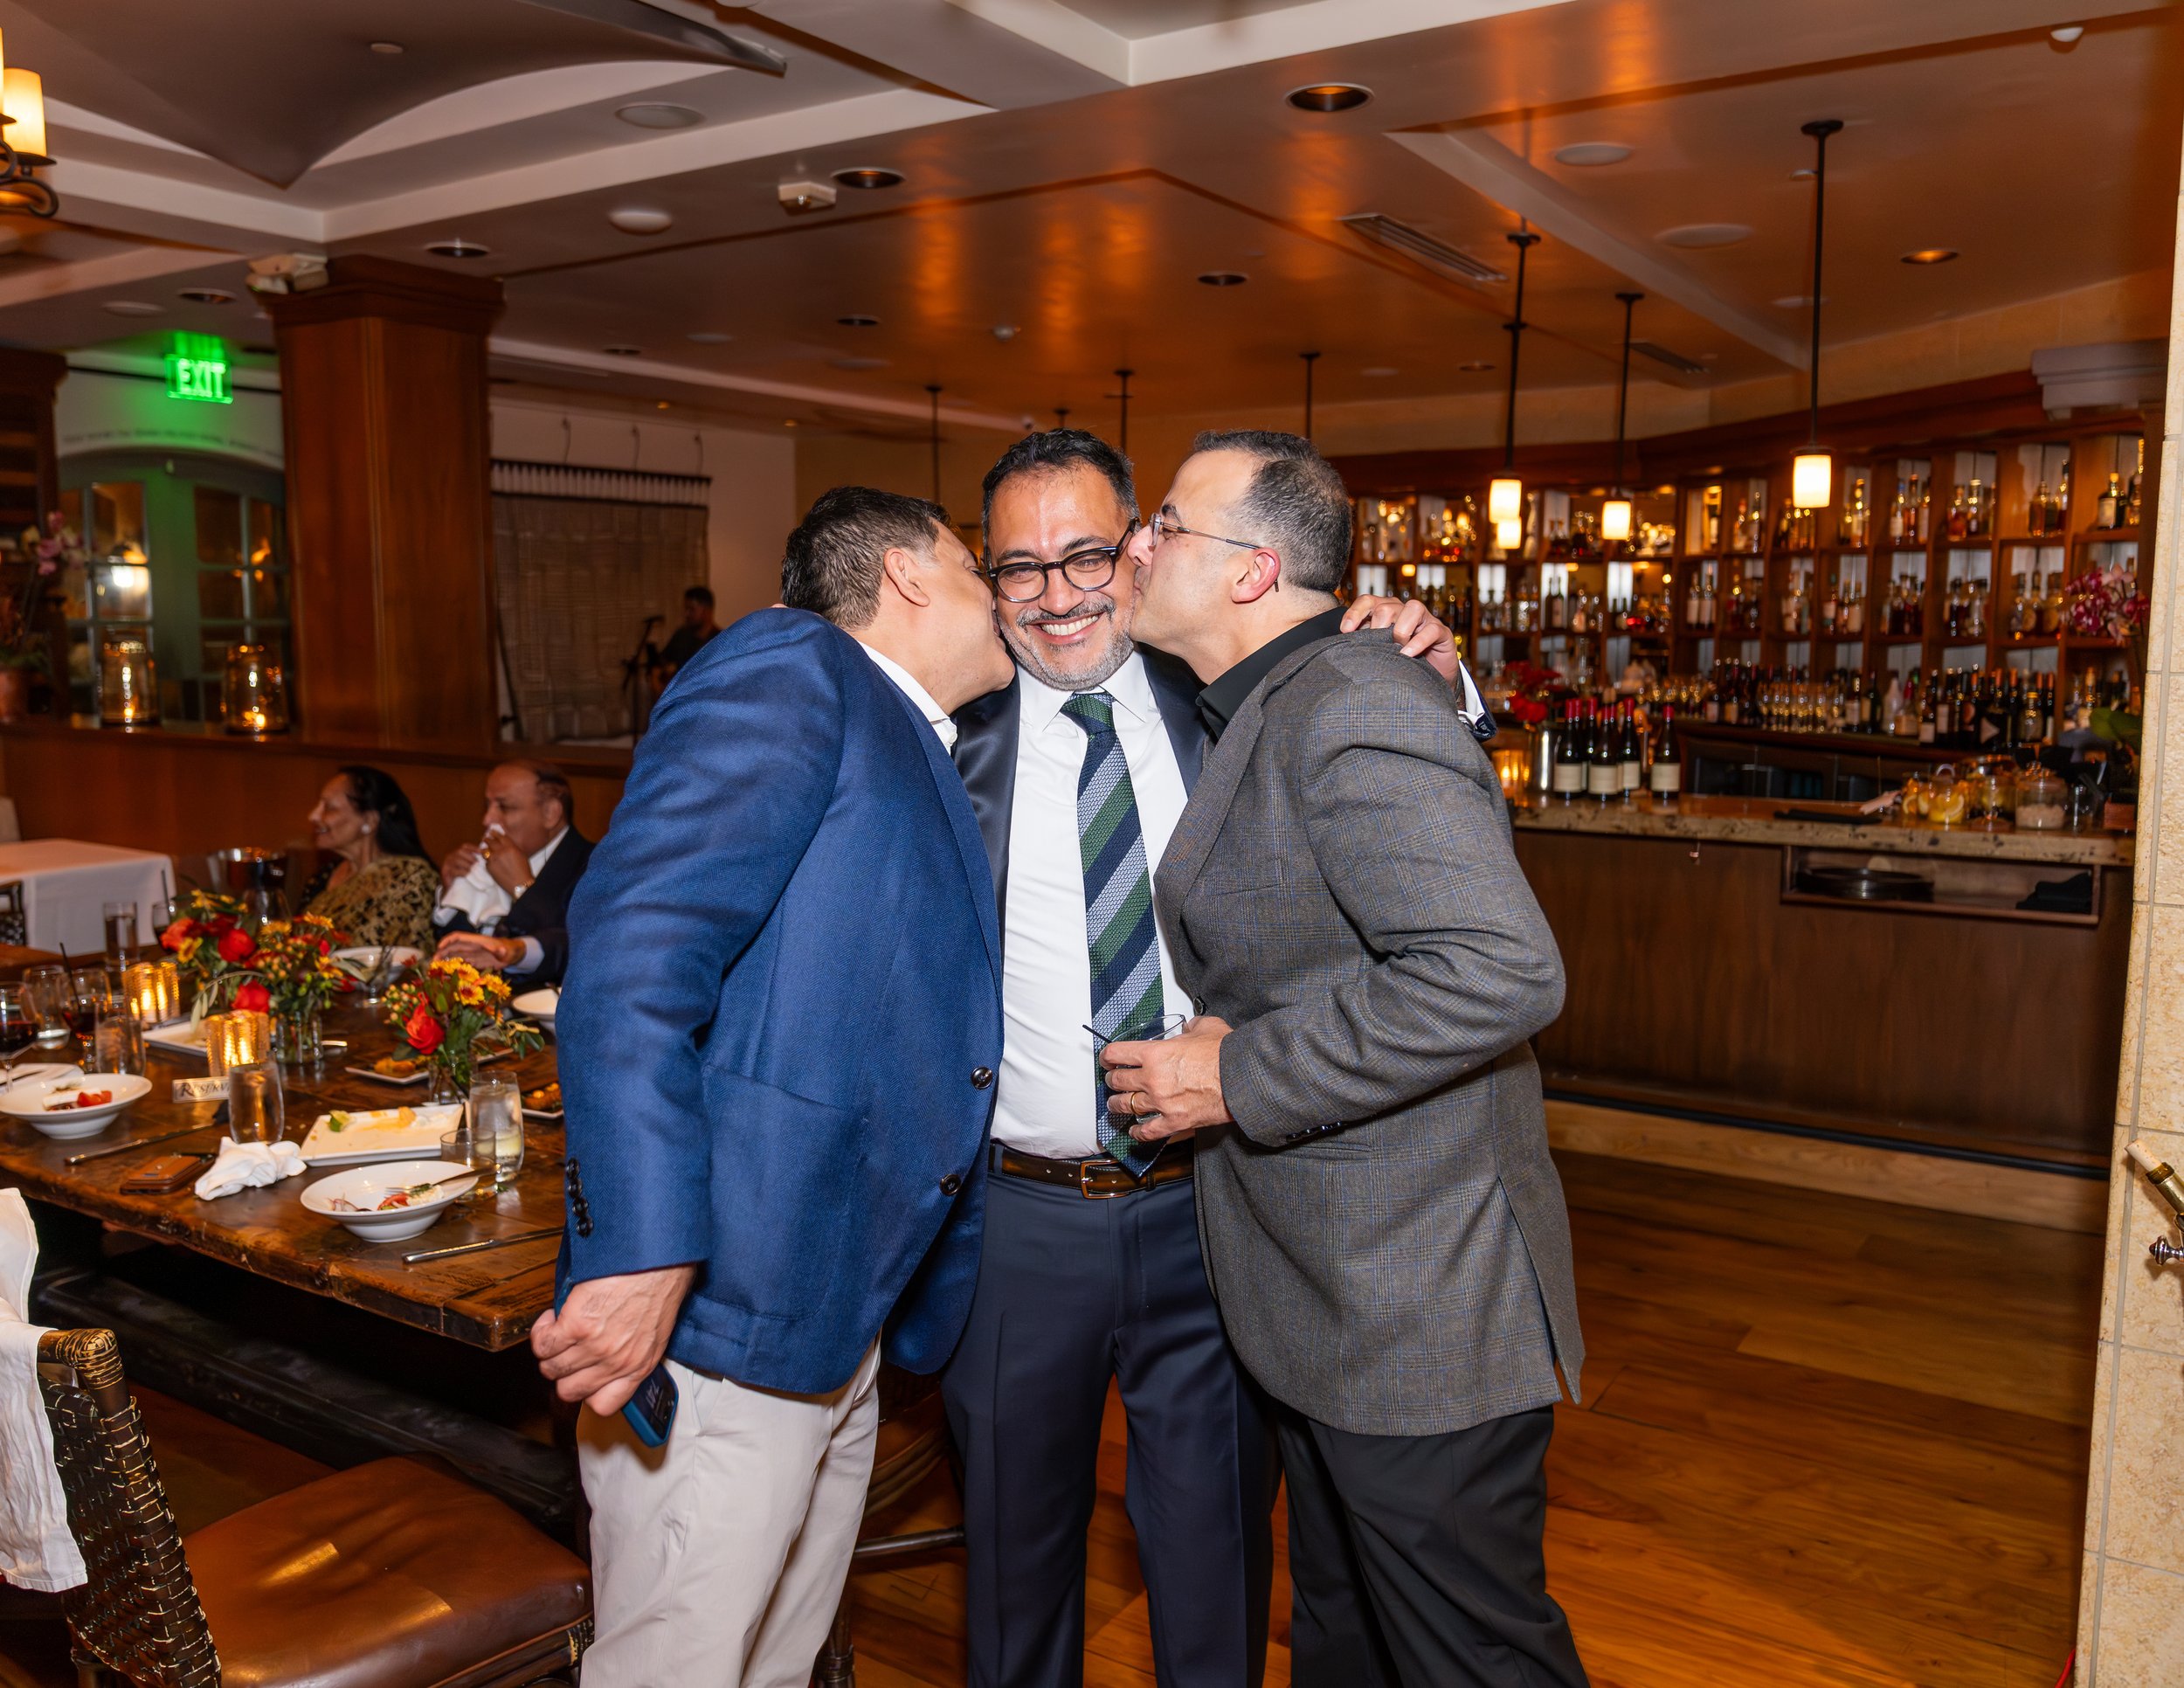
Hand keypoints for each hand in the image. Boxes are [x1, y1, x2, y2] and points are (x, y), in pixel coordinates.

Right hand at [435, 931, 524, 970]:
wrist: (514, 954)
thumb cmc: (510, 950)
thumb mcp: (507, 950)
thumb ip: (502, 951)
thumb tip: (500, 950)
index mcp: (476, 941)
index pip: (458, 937)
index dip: (448, 941)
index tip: (439, 947)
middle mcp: (471, 946)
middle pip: (452, 947)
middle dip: (441, 953)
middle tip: (432, 963)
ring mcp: (472, 954)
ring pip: (454, 954)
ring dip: (444, 960)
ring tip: (435, 968)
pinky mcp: (474, 961)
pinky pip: (460, 962)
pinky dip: (452, 966)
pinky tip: (446, 973)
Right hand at [439, 843, 479, 891]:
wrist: (454, 890)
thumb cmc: (464, 878)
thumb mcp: (470, 867)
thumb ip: (475, 861)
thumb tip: (486, 854)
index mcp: (457, 853)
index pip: (465, 846)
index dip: (473, 847)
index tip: (482, 852)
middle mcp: (450, 856)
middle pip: (460, 851)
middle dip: (470, 857)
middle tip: (478, 863)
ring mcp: (446, 863)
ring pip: (457, 860)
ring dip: (467, 865)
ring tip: (474, 870)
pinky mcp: (444, 871)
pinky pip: (454, 870)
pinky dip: (462, 872)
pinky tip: (468, 875)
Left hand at [483, 834, 534, 895]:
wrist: (519, 883)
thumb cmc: (523, 870)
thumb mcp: (521, 855)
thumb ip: (512, 847)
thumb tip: (506, 843)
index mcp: (510, 847)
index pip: (500, 836)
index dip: (495, 833)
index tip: (492, 832)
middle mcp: (501, 851)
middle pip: (490, 841)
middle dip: (487, 839)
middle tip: (486, 838)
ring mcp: (493, 859)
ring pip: (485, 850)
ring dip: (485, 849)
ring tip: (484, 848)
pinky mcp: (489, 867)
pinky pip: (486, 861)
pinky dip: (487, 860)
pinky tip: (490, 862)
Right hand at [532, 1264, 696, 1415]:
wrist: (657, 1254)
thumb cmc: (662, 1280)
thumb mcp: (656, 1328)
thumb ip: (634, 1348)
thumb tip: (613, 1346)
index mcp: (640, 1365)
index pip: (605, 1404)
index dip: (587, 1390)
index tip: (583, 1374)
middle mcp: (617, 1362)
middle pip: (569, 1390)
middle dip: (562, 1371)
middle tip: (565, 1347)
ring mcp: (595, 1346)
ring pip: (551, 1368)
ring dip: (548, 1350)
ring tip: (557, 1328)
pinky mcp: (577, 1325)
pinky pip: (543, 1344)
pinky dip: (541, 1331)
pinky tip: (552, 1317)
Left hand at [1101, 1016, 1233, 1141]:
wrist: (1242, 1079)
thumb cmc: (1225, 1053)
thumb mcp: (1205, 1027)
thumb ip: (1190, 1027)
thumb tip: (1188, 1029)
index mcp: (1154, 1054)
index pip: (1116, 1054)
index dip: (1107, 1056)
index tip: (1107, 1059)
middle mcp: (1151, 1079)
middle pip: (1117, 1081)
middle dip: (1111, 1080)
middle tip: (1112, 1080)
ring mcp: (1161, 1103)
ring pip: (1125, 1106)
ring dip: (1117, 1105)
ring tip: (1115, 1105)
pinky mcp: (1174, 1122)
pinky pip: (1147, 1131)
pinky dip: (1138, 1133)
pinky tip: (1134, 1131)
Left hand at [1344, 593, 1459, 682]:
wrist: (1430, 677)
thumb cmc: (1401, 661)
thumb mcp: (1380, 651)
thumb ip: (1365, 643)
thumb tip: (1343, 646)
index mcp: (1386, 611)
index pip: (1367, 601)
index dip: (1355, 613)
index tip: (1345, 631)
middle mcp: (1404, 610)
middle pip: (1386, 607)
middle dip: (1378, 627)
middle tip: (1376, 648)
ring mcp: (1424, 619)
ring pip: (1411, 609)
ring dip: (1399, 631)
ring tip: (1396, 650)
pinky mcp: (1441, 632)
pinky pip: (1430, 630)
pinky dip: (1418, 642)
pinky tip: (1408, 654)